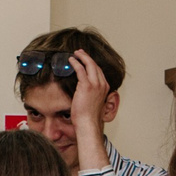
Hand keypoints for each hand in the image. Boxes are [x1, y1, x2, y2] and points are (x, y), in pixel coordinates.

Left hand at [68, 50, 113, 172]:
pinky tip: (71, 60)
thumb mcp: (93, 103)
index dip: (92, 64)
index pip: (99, 72)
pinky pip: (81, 69)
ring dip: (82, 57)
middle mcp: (102, 84)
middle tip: (80, 53)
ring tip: (75, 53)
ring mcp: (95, 84)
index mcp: (105, 88)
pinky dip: (76, 63)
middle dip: (87, 57)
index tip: (86, 60)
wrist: (88, 123)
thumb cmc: (88, 117)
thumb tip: (84, 93)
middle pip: (95, 65)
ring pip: (90, 64)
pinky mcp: (86, 85)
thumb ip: (92, 95)